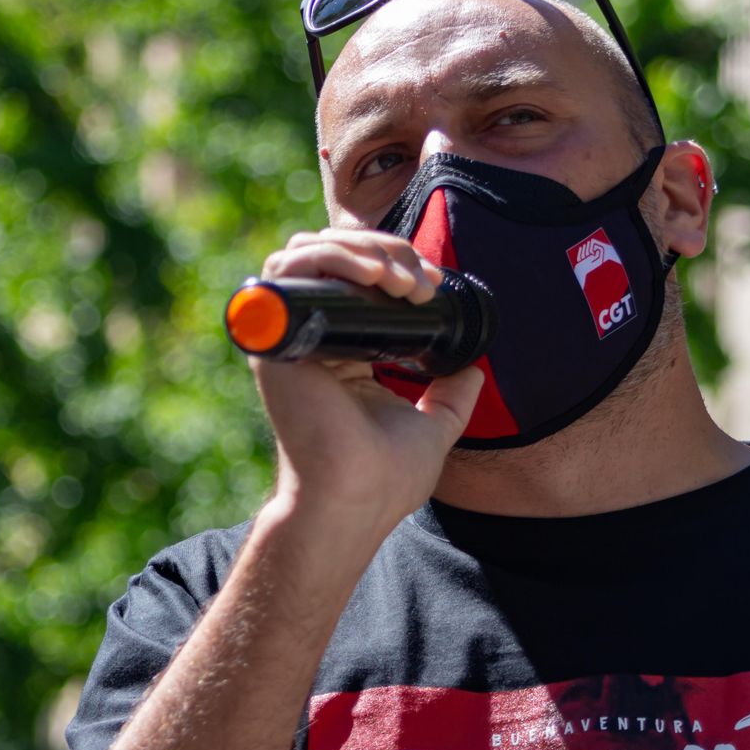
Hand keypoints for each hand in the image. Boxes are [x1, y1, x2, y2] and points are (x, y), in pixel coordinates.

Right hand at [248, 229, 483, 538]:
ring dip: (361, 249)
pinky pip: (288, 270)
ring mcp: (291, 336)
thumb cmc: (385, 478)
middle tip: (420, 280)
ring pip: (310, 252)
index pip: (357, 279)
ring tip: (401, 279)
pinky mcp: (275, 339)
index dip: (395, 264)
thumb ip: (452, 399)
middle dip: (384, 250)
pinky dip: (330, 257)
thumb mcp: (433, 429)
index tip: (432, 285)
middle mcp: (314, 337)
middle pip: (336, 256)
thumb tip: (474, 370)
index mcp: (344, 352)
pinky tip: (372, 275)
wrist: (355, 500)